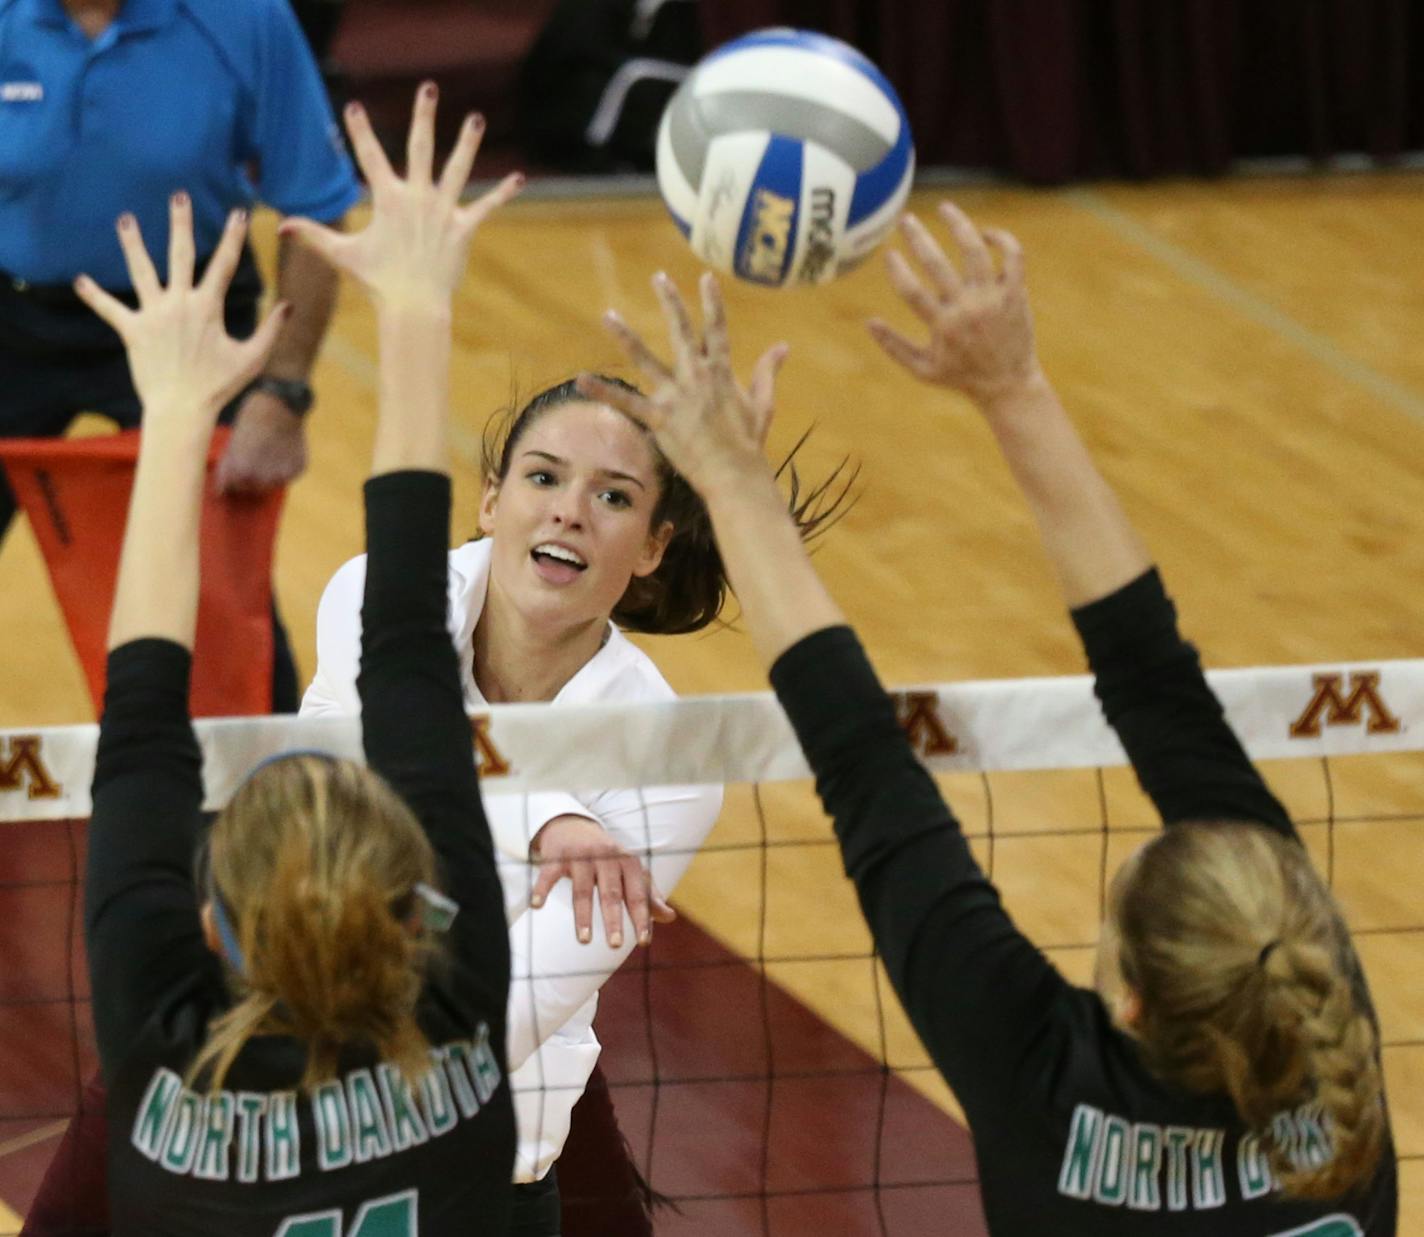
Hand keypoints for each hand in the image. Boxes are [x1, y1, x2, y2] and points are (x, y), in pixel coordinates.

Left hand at [74, 195, 287, 419]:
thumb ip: (271, 330)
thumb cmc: (220, 387)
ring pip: (141, 272)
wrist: (183, 409)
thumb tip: (289, 306)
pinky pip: (110, 310)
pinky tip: (80, 281)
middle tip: (179, 196)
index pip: (224, 264)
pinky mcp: (133, 331)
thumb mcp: (252, 359)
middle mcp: (179, 304)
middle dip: (181, 223)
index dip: (233, 238)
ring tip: (126, 220)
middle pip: (180, 254)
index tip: (238, 214)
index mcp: (208, 308)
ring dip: (132, 244)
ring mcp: (154, 315)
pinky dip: (95, 296)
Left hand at [214, 389, 308, 493]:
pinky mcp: (299, 468)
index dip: (229, 478)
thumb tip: (222, 491)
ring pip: (271, 484)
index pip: (231, 488)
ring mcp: (283, 474)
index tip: (232, 469)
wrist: (280, 404)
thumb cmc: (250, 419)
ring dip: (268, 475)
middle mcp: (262, 476)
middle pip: (252, 489)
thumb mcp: (231, 443)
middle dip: (249, 478)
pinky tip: (282, 450)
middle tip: (252, 459)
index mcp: (240, 470)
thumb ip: (227, 469)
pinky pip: (288, 475)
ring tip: (267, 453)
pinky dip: (285, 468)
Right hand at [279, 83, 523, 312]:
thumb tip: (282, 226)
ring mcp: (442, 212)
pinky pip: (486, 207)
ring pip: (458, 170)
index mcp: (388, 200)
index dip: (360, 131)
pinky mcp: (463, 229)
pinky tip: (518, 178)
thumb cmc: (377, 282)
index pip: (370, 158)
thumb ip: (314, 235)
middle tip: (428, 88)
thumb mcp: (343, 255)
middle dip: (422, 116)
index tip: (352, 106)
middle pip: (420, 148)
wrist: (413, 307)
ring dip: (467, 143)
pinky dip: (502, 193)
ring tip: (476, 118)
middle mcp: (417, 199)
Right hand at [528, 815, 675, 948]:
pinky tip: (538, 905)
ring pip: (582, 889)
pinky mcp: (557, 855)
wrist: (574, 825)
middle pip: (611, 893)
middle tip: (615, 945)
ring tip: (584, 940)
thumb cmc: (607, 856)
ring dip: (582, 915)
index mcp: (628, 862)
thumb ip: (648, 894)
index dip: (641, 917)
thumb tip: (669, 917)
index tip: (644, 941)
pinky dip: (542, 888)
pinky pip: (549, 874)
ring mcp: (581, 856)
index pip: (637, 894)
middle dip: (613, 919)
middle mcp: (606, 857)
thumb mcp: (630, 870)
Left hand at [578, 271, 787, 494]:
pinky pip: (626, 402)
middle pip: (682, 331)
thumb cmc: (749, 442)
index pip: (717, 329)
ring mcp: (676, 395)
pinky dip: (603, 392)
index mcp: (721, 372)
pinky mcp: (659, 417)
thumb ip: (768, 371)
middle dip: (670, 302)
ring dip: (626, 336)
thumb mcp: (763, 403)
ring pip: (646, 358)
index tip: (705, 278)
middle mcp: (697, 376)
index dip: (712, 302)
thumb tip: (783, 346)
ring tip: (608, 315)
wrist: (734, 472)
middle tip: (659, 277)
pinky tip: (580, 380)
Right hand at [868, 201, 1041, 406]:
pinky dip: (1000, 239)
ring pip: (975, 250)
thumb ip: (894, 346)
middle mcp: (967, 309)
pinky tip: (984, 233)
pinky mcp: (1016, 293)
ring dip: (958, 224)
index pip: (912, 291)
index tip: (889, 253)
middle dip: (918, 237)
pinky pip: (1012, 255)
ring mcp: (993, 299)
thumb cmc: (961, 376)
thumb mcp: (922, 370)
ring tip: (944, 208)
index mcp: (942, 327)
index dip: (897, 270)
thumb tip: (868, 322)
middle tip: (906, 219)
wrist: (1008, 384)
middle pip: (937, 263)